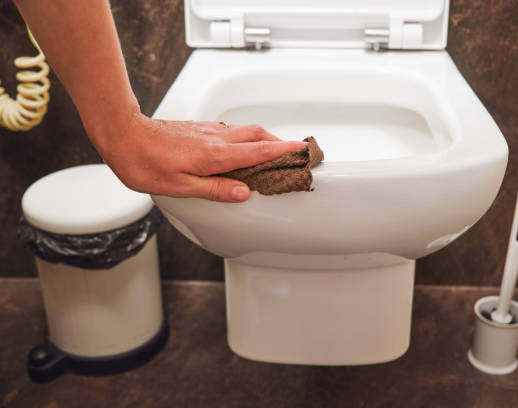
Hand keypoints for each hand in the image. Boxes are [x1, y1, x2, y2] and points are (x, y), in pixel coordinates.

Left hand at [95, 112, 305, 201]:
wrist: (123, 134)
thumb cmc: (145, 162)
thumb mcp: (179, 186)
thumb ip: (215, 189)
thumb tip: (243, 193)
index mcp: (215, 156)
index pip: (257, 152)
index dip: (282, 151)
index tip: (300, 150)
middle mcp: (216, 139)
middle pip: (257, 136)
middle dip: (279, 142)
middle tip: (294, 150)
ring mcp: (208, 131)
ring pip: (245, 130)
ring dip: (264, 138)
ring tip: (274, 149)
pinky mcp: (199, 128)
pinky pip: (232, 131)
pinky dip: (246, 137)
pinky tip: (242, 146)